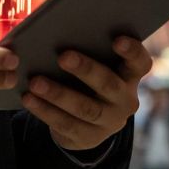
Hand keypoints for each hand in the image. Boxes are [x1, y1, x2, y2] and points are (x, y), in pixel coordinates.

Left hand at [21, 36, 151, 150]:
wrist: (87, 123)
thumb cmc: (88, 80)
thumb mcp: (96, 67)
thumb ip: (89, 52)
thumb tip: (59, 30)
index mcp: (130, 76)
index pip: (140, 63)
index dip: (132, 51)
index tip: (117, 39)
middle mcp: (125, 100)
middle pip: (108, 85)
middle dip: (86, 70)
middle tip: (63, 56)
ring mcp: (109, 122)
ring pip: (85, 108)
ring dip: (58, 94)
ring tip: (35, 81)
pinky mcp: (88, 138)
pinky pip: (66, 124)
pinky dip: (45, 111)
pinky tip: (28, 98)